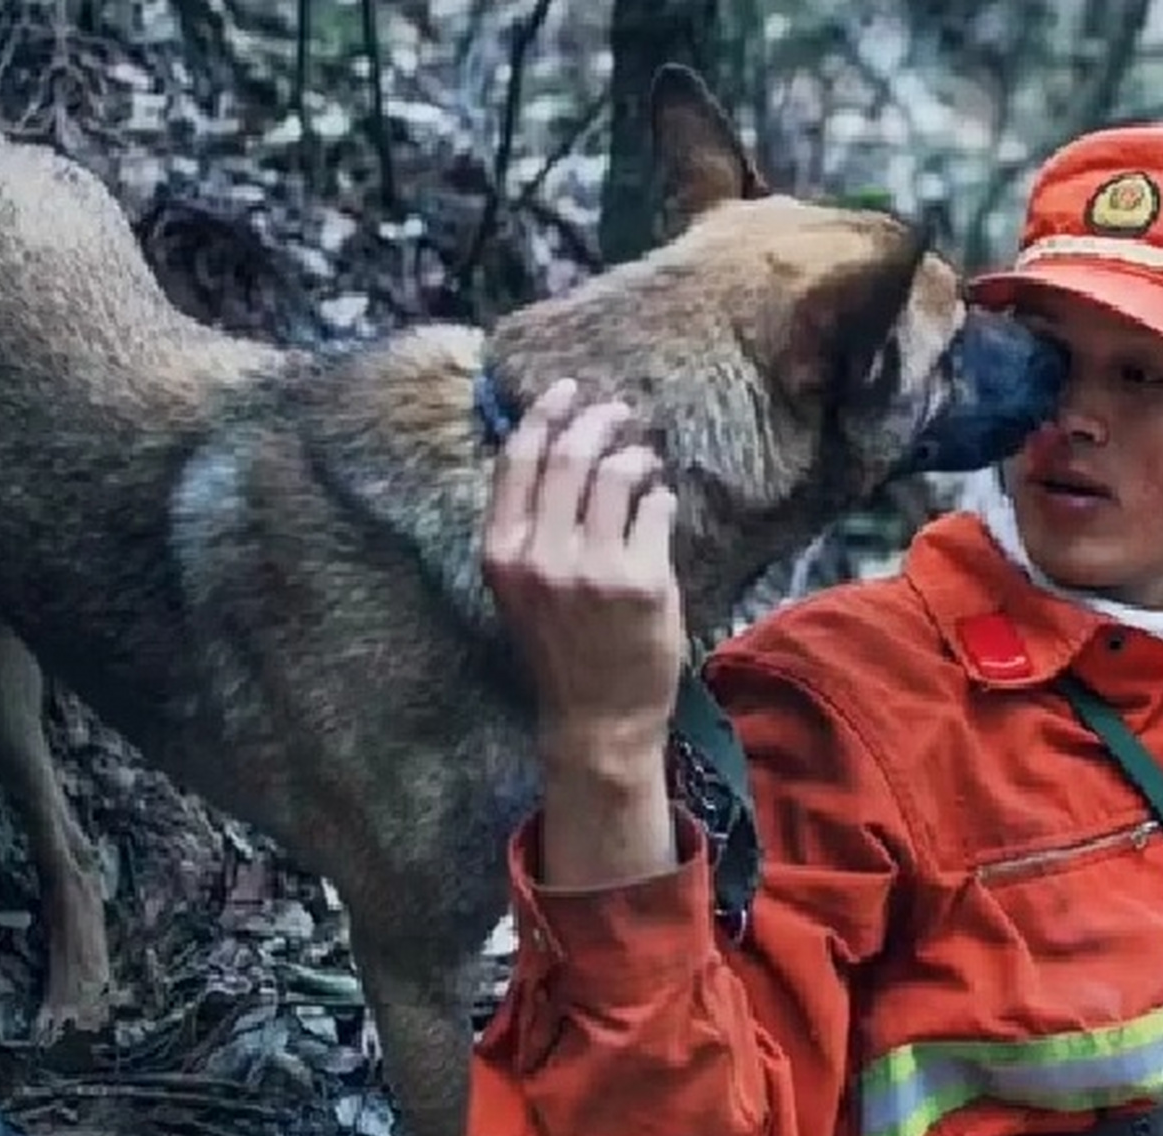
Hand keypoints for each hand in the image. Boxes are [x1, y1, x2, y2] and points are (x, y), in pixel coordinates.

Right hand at [480, 378, 684, 767]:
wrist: (598, 717)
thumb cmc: (562, 647)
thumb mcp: (522, 586)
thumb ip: (529, 525)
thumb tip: (555, 446)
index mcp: (502, 552)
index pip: (518, 460)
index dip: (543, 413)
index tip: (566, 390)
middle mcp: (541, 556)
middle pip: (570, 456)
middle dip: (598, 420)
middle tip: (620, 412)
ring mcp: (593, 568)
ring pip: (616, 475)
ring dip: (636, 455)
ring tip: (645, 461)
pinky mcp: (642, 580)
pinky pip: (656, 509)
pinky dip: (660, 497)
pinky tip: (659, 506)